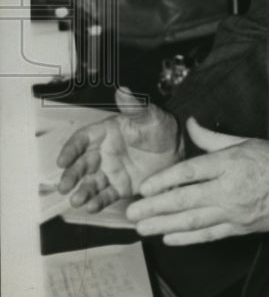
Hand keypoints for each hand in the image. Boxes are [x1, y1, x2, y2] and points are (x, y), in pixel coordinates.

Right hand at [57, 86, 181, 211]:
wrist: (178, 149)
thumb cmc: (161, 127)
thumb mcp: (150, 115)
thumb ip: (134, 106)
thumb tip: (122, 90)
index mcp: (105, 133)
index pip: (82, 140)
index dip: (70, 150)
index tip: (62, 161)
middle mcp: (103, 153)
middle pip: (81, 164)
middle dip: (71, 175)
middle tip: (64, 186)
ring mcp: (110, 171)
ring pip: (90, 182)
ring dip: (81, 191)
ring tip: (76, 200)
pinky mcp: (120, 187)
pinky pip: (106, 195)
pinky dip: (98, 201)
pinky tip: (92, 207)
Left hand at [126, 118, 268, 244]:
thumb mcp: (245, 141)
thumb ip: (212, 138)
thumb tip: (190, 123)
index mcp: (230, 163)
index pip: (189, 173)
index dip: (163, 181)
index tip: (144, 188)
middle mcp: (230, 188)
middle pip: (185, 200)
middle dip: (155, 208)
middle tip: (132, 212)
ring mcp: (235, 211)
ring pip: (193, 221)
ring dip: (164, 226)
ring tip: (143, 228)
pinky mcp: (241, 228)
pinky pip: (210, 235)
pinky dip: (188, 238)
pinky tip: (170, 238)